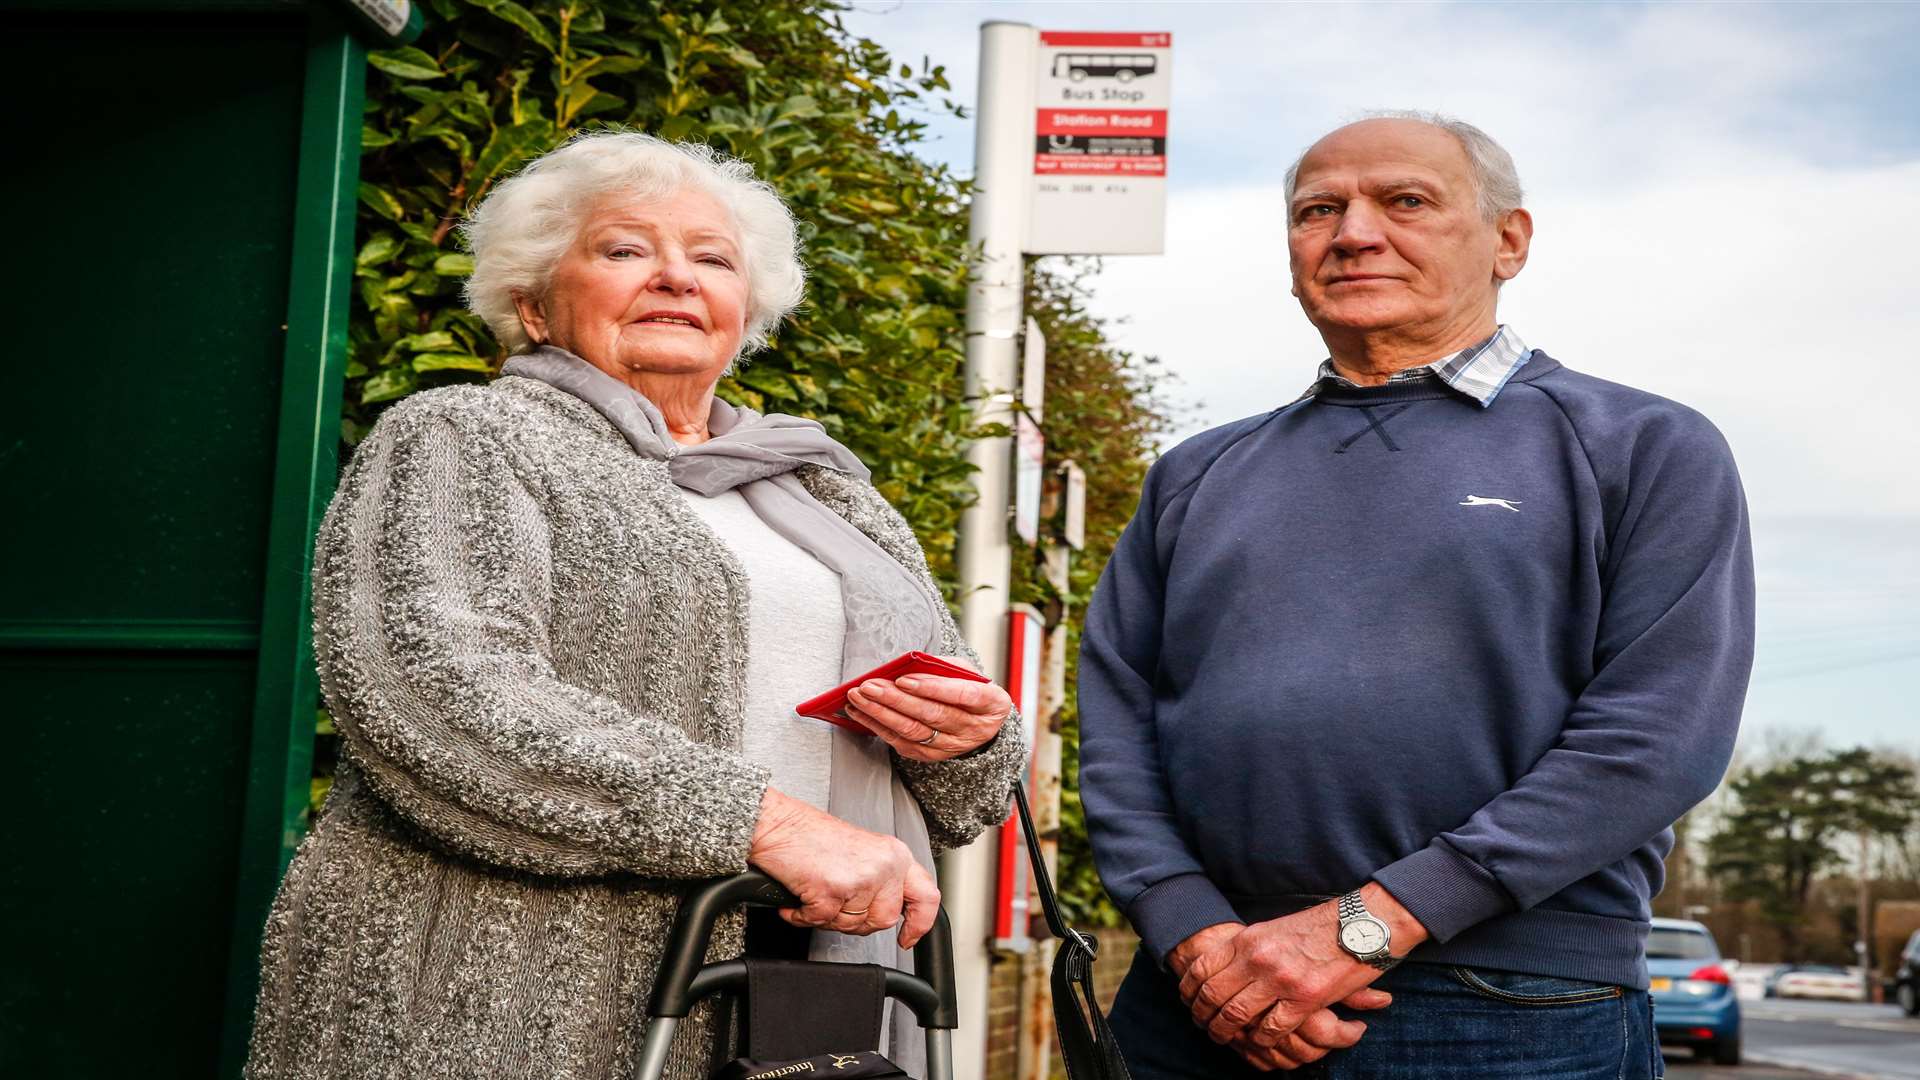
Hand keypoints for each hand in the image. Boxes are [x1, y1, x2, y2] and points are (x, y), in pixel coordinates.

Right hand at [747, 788, 939, 946]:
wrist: (776, 824)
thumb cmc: (810, 836)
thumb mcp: (864, 852)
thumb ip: (884, 879)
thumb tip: (892, 911)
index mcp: (895, 854)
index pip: (927, 896)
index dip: (920, 923)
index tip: (909, 937)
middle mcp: (884, 864)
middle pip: (884, 919)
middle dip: (857, 921)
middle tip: (836, 907)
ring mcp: (861, 877)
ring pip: (853, 925)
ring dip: (828, 918)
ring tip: (815, 894)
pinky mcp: (833, 889)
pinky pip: (821, 922)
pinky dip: (803, 917)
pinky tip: (799, 900)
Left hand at [845, 654, 1012, 761]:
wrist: (979, 722)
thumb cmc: (969, 688)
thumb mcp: (967, 672)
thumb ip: (943, 667)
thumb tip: (909, 666)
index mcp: (991, 703)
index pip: (963, 695)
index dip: (933, 688)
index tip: (904, 679)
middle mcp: (974, 729)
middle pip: (932, 715)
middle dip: (896, 699)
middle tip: (869, 686)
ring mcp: (952, 746)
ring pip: (913, 731)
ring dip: (881, 713)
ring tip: (858, 697)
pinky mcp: (932, 755)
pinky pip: (902, 743)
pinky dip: (878, 727)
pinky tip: (861, 712)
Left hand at [1173, 921, 1391, 1069]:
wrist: (1360, 927)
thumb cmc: (1317, 928)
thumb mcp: (1273, 929)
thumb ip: (1248, 948)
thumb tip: (1223, 967)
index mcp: (1248, 939)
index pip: (1203, 968)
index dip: (1189, 990)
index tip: (1189, 1001)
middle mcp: (1259, 958)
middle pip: (1214, 995)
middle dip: (1204, 1016)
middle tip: (1205, 1026)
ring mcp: (1280, 979)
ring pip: (1237, 1015)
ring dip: (1227, 1032)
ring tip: (1224, 1038)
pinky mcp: (1304, 999)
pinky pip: (1271, 1028)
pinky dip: (1262, 1039)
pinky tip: (1260, 1040)